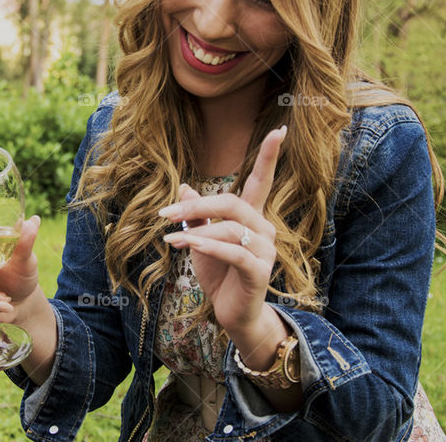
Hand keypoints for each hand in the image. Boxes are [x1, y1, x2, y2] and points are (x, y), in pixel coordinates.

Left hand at [161, 126, 286, 335]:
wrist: (231, 314)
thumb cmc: (220, 275)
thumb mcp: (201, 241)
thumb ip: (197, 216)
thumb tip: (184, 187)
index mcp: (251, 217)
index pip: (261, 181)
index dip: (269, 156)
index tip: (279, 130)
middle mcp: (263, 229)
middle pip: (232, 202)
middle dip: (197, 206)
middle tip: (165, 214)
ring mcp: (264, 250)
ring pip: (230, 228)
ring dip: (195, 230)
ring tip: (170, 238)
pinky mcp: (259, 271)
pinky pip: (232, 252)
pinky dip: (206, 246)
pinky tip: (184, 246)